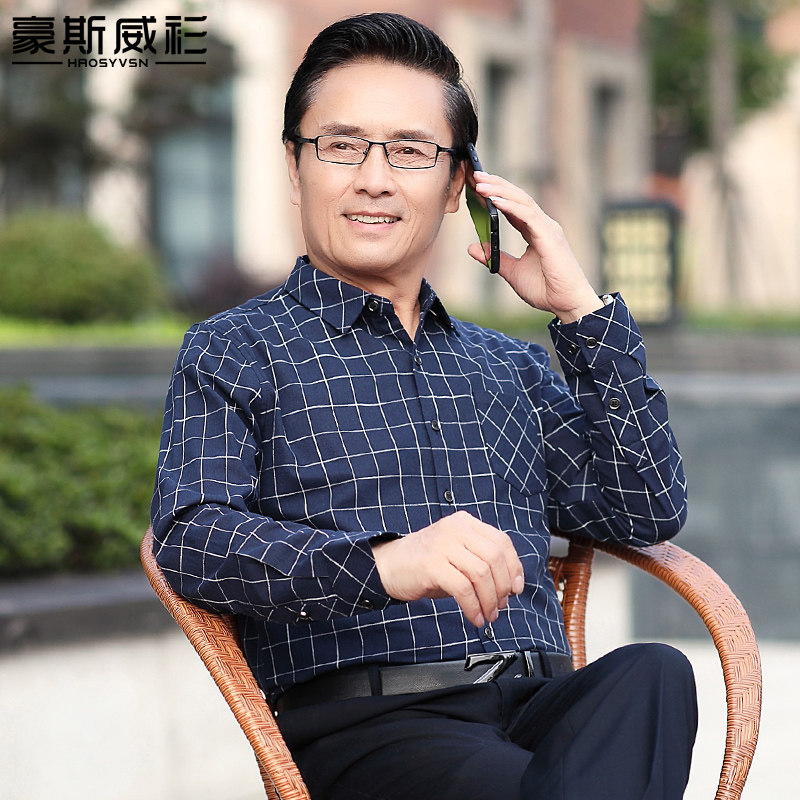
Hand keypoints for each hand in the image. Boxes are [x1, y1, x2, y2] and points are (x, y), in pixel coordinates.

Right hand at [372, 510, 524, 627]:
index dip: (514, 567)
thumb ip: (481, 563)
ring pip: (481, 573)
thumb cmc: (424, 564)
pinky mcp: (432, 564)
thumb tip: (509, 588)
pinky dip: (473, 607)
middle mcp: (455, 529)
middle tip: (501, 605)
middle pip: (494, 557)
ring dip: (490, 600)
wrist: (387, 566)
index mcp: (464, 523)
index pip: (501, 541)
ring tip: (489, 614)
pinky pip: (463, 588)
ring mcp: (442, 544)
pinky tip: (474, 617)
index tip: (516, 588)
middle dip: (503, 586)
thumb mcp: (456, 555)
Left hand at [467, 171, 603, 322]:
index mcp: (535, 232)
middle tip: (475, 174)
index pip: (513, 207)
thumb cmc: (546, 290)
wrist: (567, 304)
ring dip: (499, 190)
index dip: (495, 195)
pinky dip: (510, 206)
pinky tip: (494, 201)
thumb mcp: (512, 272)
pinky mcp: (550, 237)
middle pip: (517, 197)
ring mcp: (548, 229)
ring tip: (479, 183)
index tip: (475, 187)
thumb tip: (473, 247)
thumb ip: (494, 257)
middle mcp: (543, 225)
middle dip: (496, 184)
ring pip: (522, 201)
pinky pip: (528, 216)